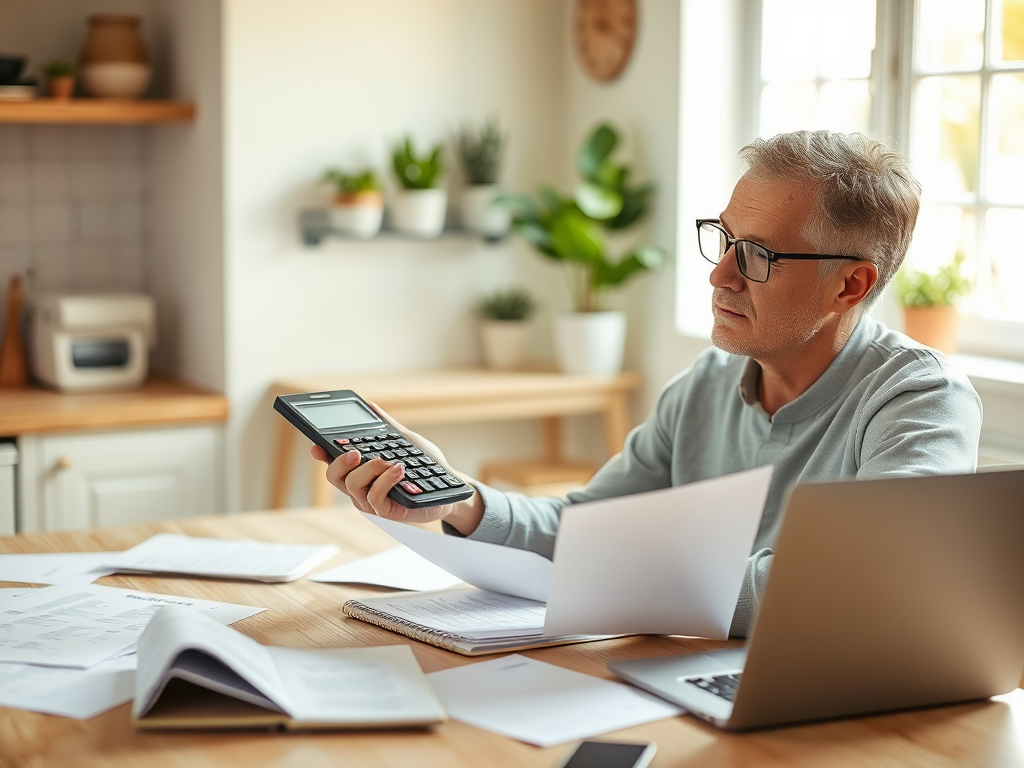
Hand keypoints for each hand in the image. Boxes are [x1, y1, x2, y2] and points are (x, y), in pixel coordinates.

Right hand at [310, 403, 483, 530]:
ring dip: (369, 469)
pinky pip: (374, 497)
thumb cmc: (426, 467)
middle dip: (339, 462)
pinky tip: (399, 469)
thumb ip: (387, 428)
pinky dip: (385, 480)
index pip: (334, 464)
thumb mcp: (405, 442)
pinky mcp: (387, 512)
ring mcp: (373, 502)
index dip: (322, 455)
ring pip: (352, 487)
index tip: (316, 445)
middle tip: (355, 451)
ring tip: (388, 460)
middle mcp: (362, 488)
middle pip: (335, 478)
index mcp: (362, 472)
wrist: (451, 486)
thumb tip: (371, 407)